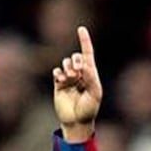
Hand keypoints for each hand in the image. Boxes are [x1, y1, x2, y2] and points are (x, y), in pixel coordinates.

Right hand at [52, 26, 102, 142]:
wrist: (77, 120)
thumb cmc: (89, 108)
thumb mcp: (95, 93)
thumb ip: (91, 78)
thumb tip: (84, 66)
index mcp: (91, 74)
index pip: (88, 54)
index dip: (85, 41)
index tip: (81, 29)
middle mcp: (80, 74)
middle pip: (76, 57)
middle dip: (77, 61)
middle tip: (78, 72)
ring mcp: (68, 78)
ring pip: (65, 63)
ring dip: (68, 68)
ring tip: (69, 78)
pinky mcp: (58, 83)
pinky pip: (56, 71)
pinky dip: (58, 73)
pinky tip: (61, 80)